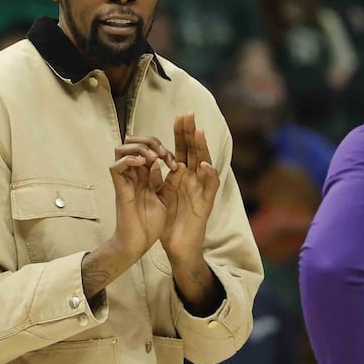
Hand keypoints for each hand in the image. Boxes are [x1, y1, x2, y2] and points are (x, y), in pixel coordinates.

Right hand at [109, 137, 177, 259]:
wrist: (139, 243)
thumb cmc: (150, 224)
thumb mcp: (166, 198)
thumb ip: (171, 182)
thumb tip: (180, 164)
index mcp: (145, 175)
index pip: (147, 149)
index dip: (161, 148)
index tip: (174, 162)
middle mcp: (134, 175)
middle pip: (133, 143)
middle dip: (149, 142)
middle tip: (163, 153)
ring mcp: (125, 180)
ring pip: (121, 150)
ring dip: (139, 148)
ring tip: (153, 157)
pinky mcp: (119, 189)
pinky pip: (116, 167)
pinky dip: (129, 160)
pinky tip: (143, 164)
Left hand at [159, 113, 220, 264]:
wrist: (178, 249)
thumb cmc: (171, 223)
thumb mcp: (162, 197)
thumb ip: (159, 179)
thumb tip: (152, 161)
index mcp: (183, 177)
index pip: (183, 150)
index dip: (182, 134)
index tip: (179, 116)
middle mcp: (194, 180)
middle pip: (194, 152)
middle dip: (191, 133)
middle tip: (189, 114)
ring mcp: (201, 191)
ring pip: (205, 165)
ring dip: (202, 149)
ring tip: (199, 132)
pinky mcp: (206, 205)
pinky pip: (210, 188)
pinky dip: (209, 176)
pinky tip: (204, 165)